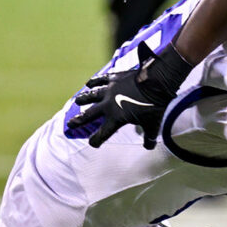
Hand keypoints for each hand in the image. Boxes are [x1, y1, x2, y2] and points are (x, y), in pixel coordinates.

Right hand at [66, 41, 193, 148]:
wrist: (156, 83)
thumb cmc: (154, 106)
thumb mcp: (152, 125)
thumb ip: (148, 138)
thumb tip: (148, 147)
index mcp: (116, 119)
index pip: (102, 134)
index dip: (96, 140)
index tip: (93, 143)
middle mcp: (108, 106)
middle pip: (90, 115)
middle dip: (79, 120)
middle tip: (70, 124)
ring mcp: (110, 91)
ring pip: (92, 96)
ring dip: (84, 99)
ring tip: (77, 102)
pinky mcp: (114, 78)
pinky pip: (101, 80)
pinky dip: (94, 81)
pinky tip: (89, 83)